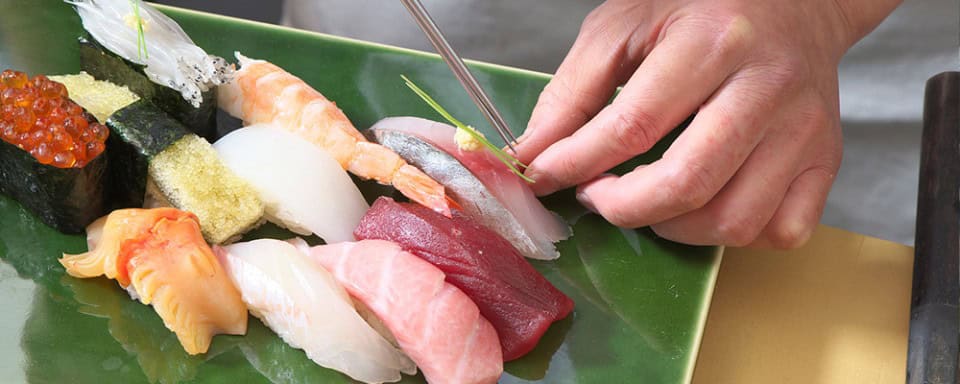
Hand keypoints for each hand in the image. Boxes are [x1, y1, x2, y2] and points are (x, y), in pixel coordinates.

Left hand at [516, 0, 900, 247]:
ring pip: (734, 220)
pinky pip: (781, 231)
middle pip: (687, 183)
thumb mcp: (623, 26)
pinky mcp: (826, 159)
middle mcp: (767, 87)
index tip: (544, 176)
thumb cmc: (700, 12)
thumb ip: (572, 90)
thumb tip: (533, 155)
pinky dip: (733, 235)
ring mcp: (804, 129)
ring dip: (672, 228)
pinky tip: (704, 207)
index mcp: (713, 40)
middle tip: (596, 195)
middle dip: (622, 208)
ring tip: (645, 201)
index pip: (634, 125)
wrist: (795, 2)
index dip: (576, 163)